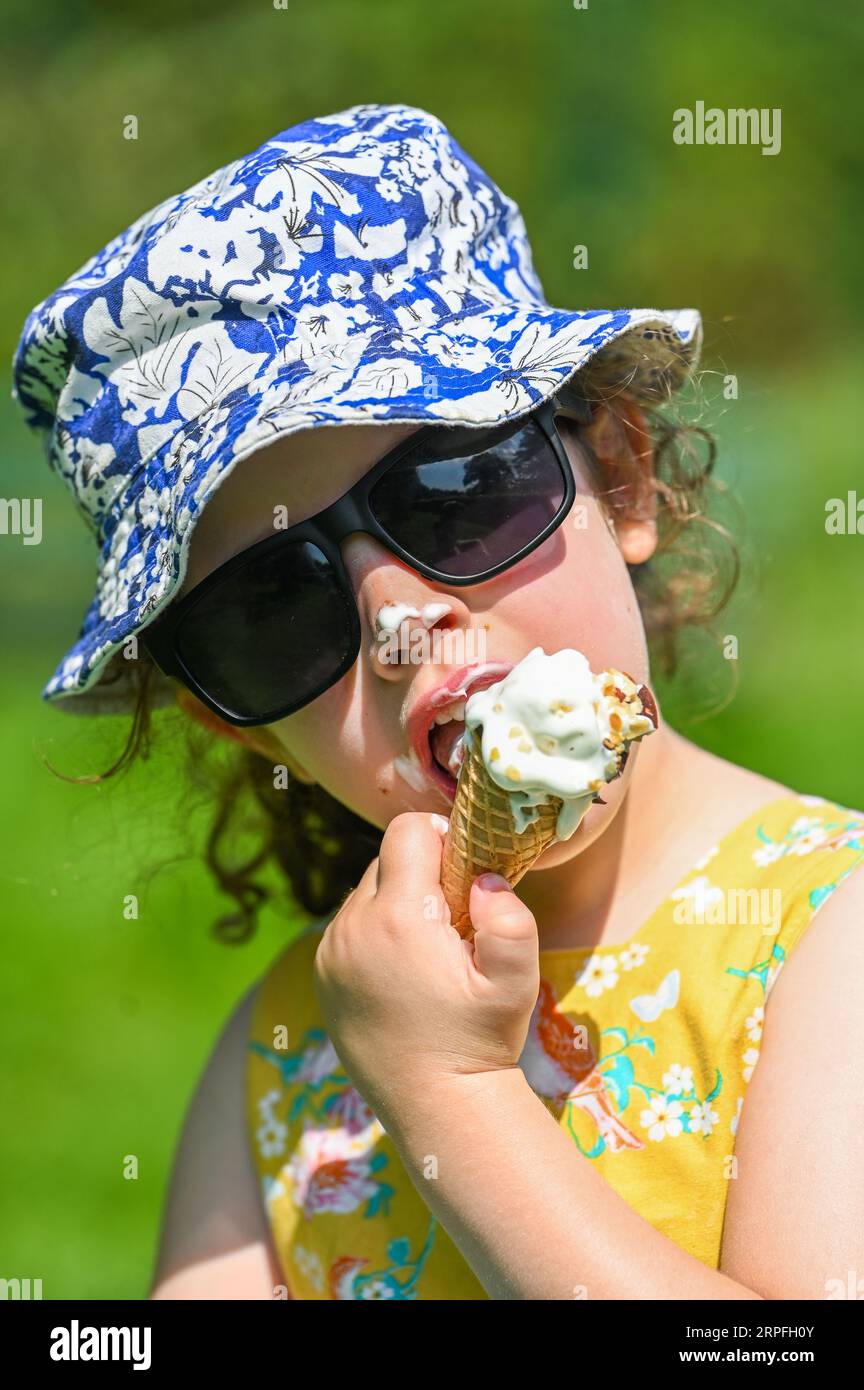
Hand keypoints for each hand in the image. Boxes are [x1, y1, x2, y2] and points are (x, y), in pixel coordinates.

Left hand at [312, 812, 539, 1126]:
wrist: (435, 1105)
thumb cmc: (480, 1039)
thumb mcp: (516, 981)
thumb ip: (509, 918)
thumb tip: (484, 879)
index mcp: (400, 917)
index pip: (407, 832)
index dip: (439, 837)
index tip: (462, 870)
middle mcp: (354, 927)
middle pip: (385, 861)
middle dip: (419, 875)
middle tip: (452, 920)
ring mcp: (331, 952)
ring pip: (365, 893)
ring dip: (396, 904)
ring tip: (427, 951)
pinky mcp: (322, 974)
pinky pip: (348, 927)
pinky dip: (374, 933)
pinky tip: (402, 971)